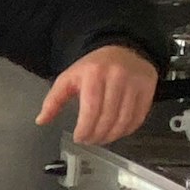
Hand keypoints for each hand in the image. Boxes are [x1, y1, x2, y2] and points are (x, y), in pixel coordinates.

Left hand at [36, 45, 158, 144]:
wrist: (124, 49)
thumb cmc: (94, 67)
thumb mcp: (69, 78)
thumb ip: (54, 100)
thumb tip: (41, 120)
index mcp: (94, 74)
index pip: (91, 110)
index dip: (85, 129)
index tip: (79, 137)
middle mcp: (117, 77)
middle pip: (108, 118)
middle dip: (96, 135)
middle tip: (90, 140)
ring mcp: (135, 83)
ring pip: (124, 121)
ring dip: (111, 136)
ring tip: (102, 138)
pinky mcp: (148, 89)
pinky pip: (138, 118)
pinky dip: (127, 130)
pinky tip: (117, 132)